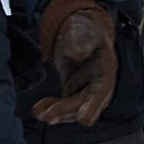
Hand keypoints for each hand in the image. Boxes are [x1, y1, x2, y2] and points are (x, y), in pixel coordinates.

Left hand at [34, 0, 118, 124]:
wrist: (80, 29)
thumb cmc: (85, 27)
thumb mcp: (83, 28)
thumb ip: (81, 39)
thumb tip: (74, 52)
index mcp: (106, 73)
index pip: (101, 95)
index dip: (92, 106)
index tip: (81, 117)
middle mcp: (98, 87)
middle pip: (84, 106)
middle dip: (66, 112)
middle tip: (47, 115)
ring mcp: (86, 92)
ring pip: (72, 111)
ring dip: (56, 114)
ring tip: (38, 113)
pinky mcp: (74, 93)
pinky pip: (63, 107)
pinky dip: (50, 109)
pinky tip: (38, 110)